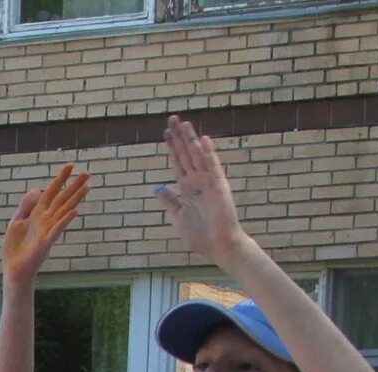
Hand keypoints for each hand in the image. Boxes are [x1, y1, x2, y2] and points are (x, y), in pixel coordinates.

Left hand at [2, 163, 89, 285]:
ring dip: (75, 199)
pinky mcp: (46, 243)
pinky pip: (57, 230)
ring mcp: (48, 230)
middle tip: (88, 173)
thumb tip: (36, 190)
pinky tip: (73, 212)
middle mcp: (46, 220)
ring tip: (87, 187)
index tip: (70, 165)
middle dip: (74, 186)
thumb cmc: (15, 248)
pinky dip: (64, 221)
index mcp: (37, 214)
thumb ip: (25, 206)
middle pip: (62, 199)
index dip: (60, 179)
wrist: (13, 269)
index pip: (51, 192)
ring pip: (64, 211)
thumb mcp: (16, 222)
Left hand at [155, 116, 243, 264]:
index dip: (171, 147)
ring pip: (197, 156)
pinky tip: (202, 140)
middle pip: (186, 154)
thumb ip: (170, 202)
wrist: (218, 246)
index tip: (166, 132)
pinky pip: (212, 167)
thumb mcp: (178, 217)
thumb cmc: (200, 235)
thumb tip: (159, 188)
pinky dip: (207, 153)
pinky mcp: (218, 186)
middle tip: (173, 118)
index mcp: (186, 188)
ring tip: (184, 123)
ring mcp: (208, 182)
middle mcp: (196, 181)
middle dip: (179, 137)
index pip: (177, 162)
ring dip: (191, 140)